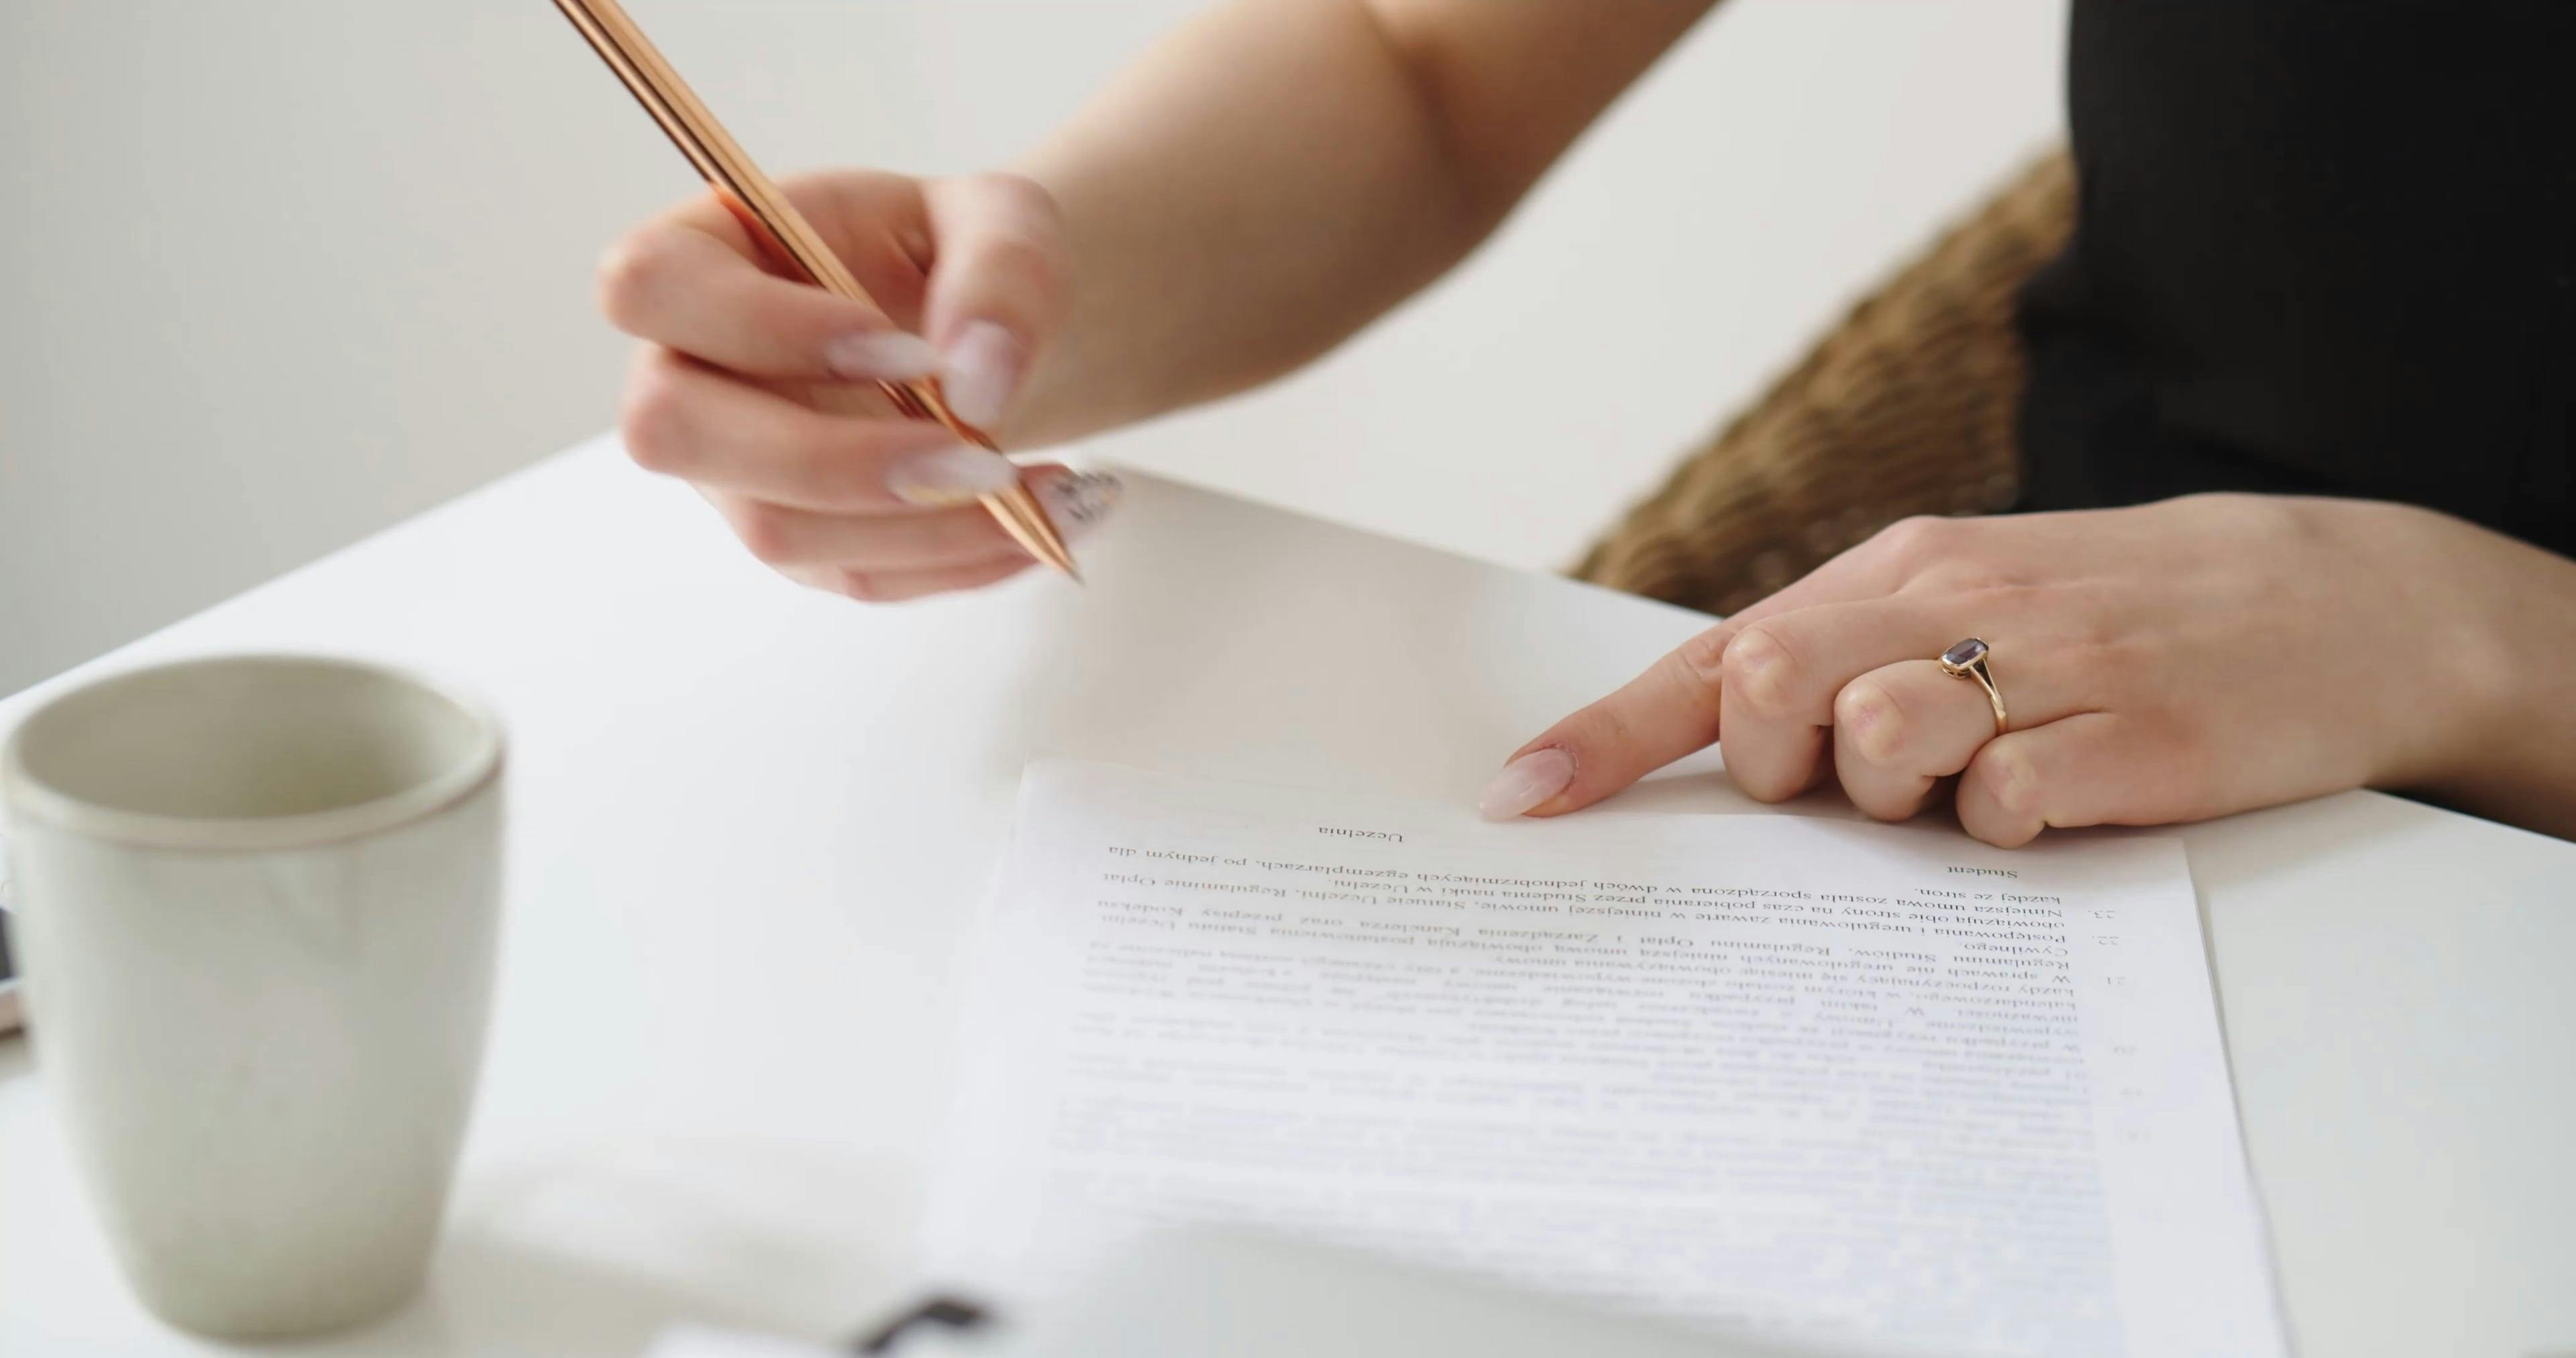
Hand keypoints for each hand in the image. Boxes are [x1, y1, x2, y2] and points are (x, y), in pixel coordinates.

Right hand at [597, 170, 1116, 601]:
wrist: (987, 335)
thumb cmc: (961, 258)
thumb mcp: (1005, 221)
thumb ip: (1001, 269)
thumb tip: (975, 381)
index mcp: (703, 252)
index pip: (649, 286)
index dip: (760, 327)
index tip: (907, 350)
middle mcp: (688, 367)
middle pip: (672, 432)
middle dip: (833, 459)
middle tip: (980, 458)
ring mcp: (730, 467)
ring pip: (774, 529)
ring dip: (919, 526)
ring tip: (1042, 489)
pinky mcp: (795, 534)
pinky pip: (852, 574)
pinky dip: (954, 561)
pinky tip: (1034, 524)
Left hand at [1484, 495, 2548, 844]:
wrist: (2334, 600)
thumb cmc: (2109, 616)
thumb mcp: (1965, 604)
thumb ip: (1843, 657)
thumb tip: (1709, 743)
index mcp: (1896, 573)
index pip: (1715, 659)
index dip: (1607, 738)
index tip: (1522, 802)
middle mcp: (1953, 607)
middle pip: (1772, 686)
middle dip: (1777, 764)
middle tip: (1840, 789)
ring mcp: (2045, 670)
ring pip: (1878, 740)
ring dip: (1892, 795)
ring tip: (1965, 786)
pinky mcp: (2132, 741)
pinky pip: (2006, 803)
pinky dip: (2003, 822)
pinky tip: (2051, 799)